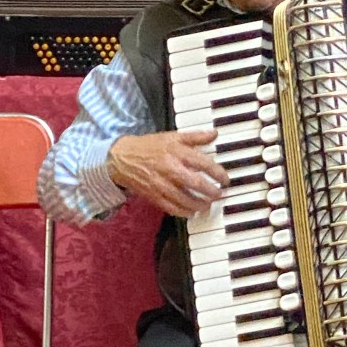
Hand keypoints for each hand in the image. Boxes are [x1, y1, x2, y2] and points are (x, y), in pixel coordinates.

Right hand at [107, 129, 229, 216]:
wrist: (122, 158)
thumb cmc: (148, 147)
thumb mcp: (172, 137)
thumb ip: (195, 137)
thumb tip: (214, 134)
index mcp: (176, 152)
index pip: (203, 163)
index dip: (218, 173)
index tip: (225, 179)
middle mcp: (170, 168)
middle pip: (196, 183)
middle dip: (211, 191)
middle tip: (219, 194)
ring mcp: (161, 184)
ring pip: (185, 199)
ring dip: (200, 204)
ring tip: (207, 204)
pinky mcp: (153, 196)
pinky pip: (172, 208)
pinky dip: (183, 212)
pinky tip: (191, 212)